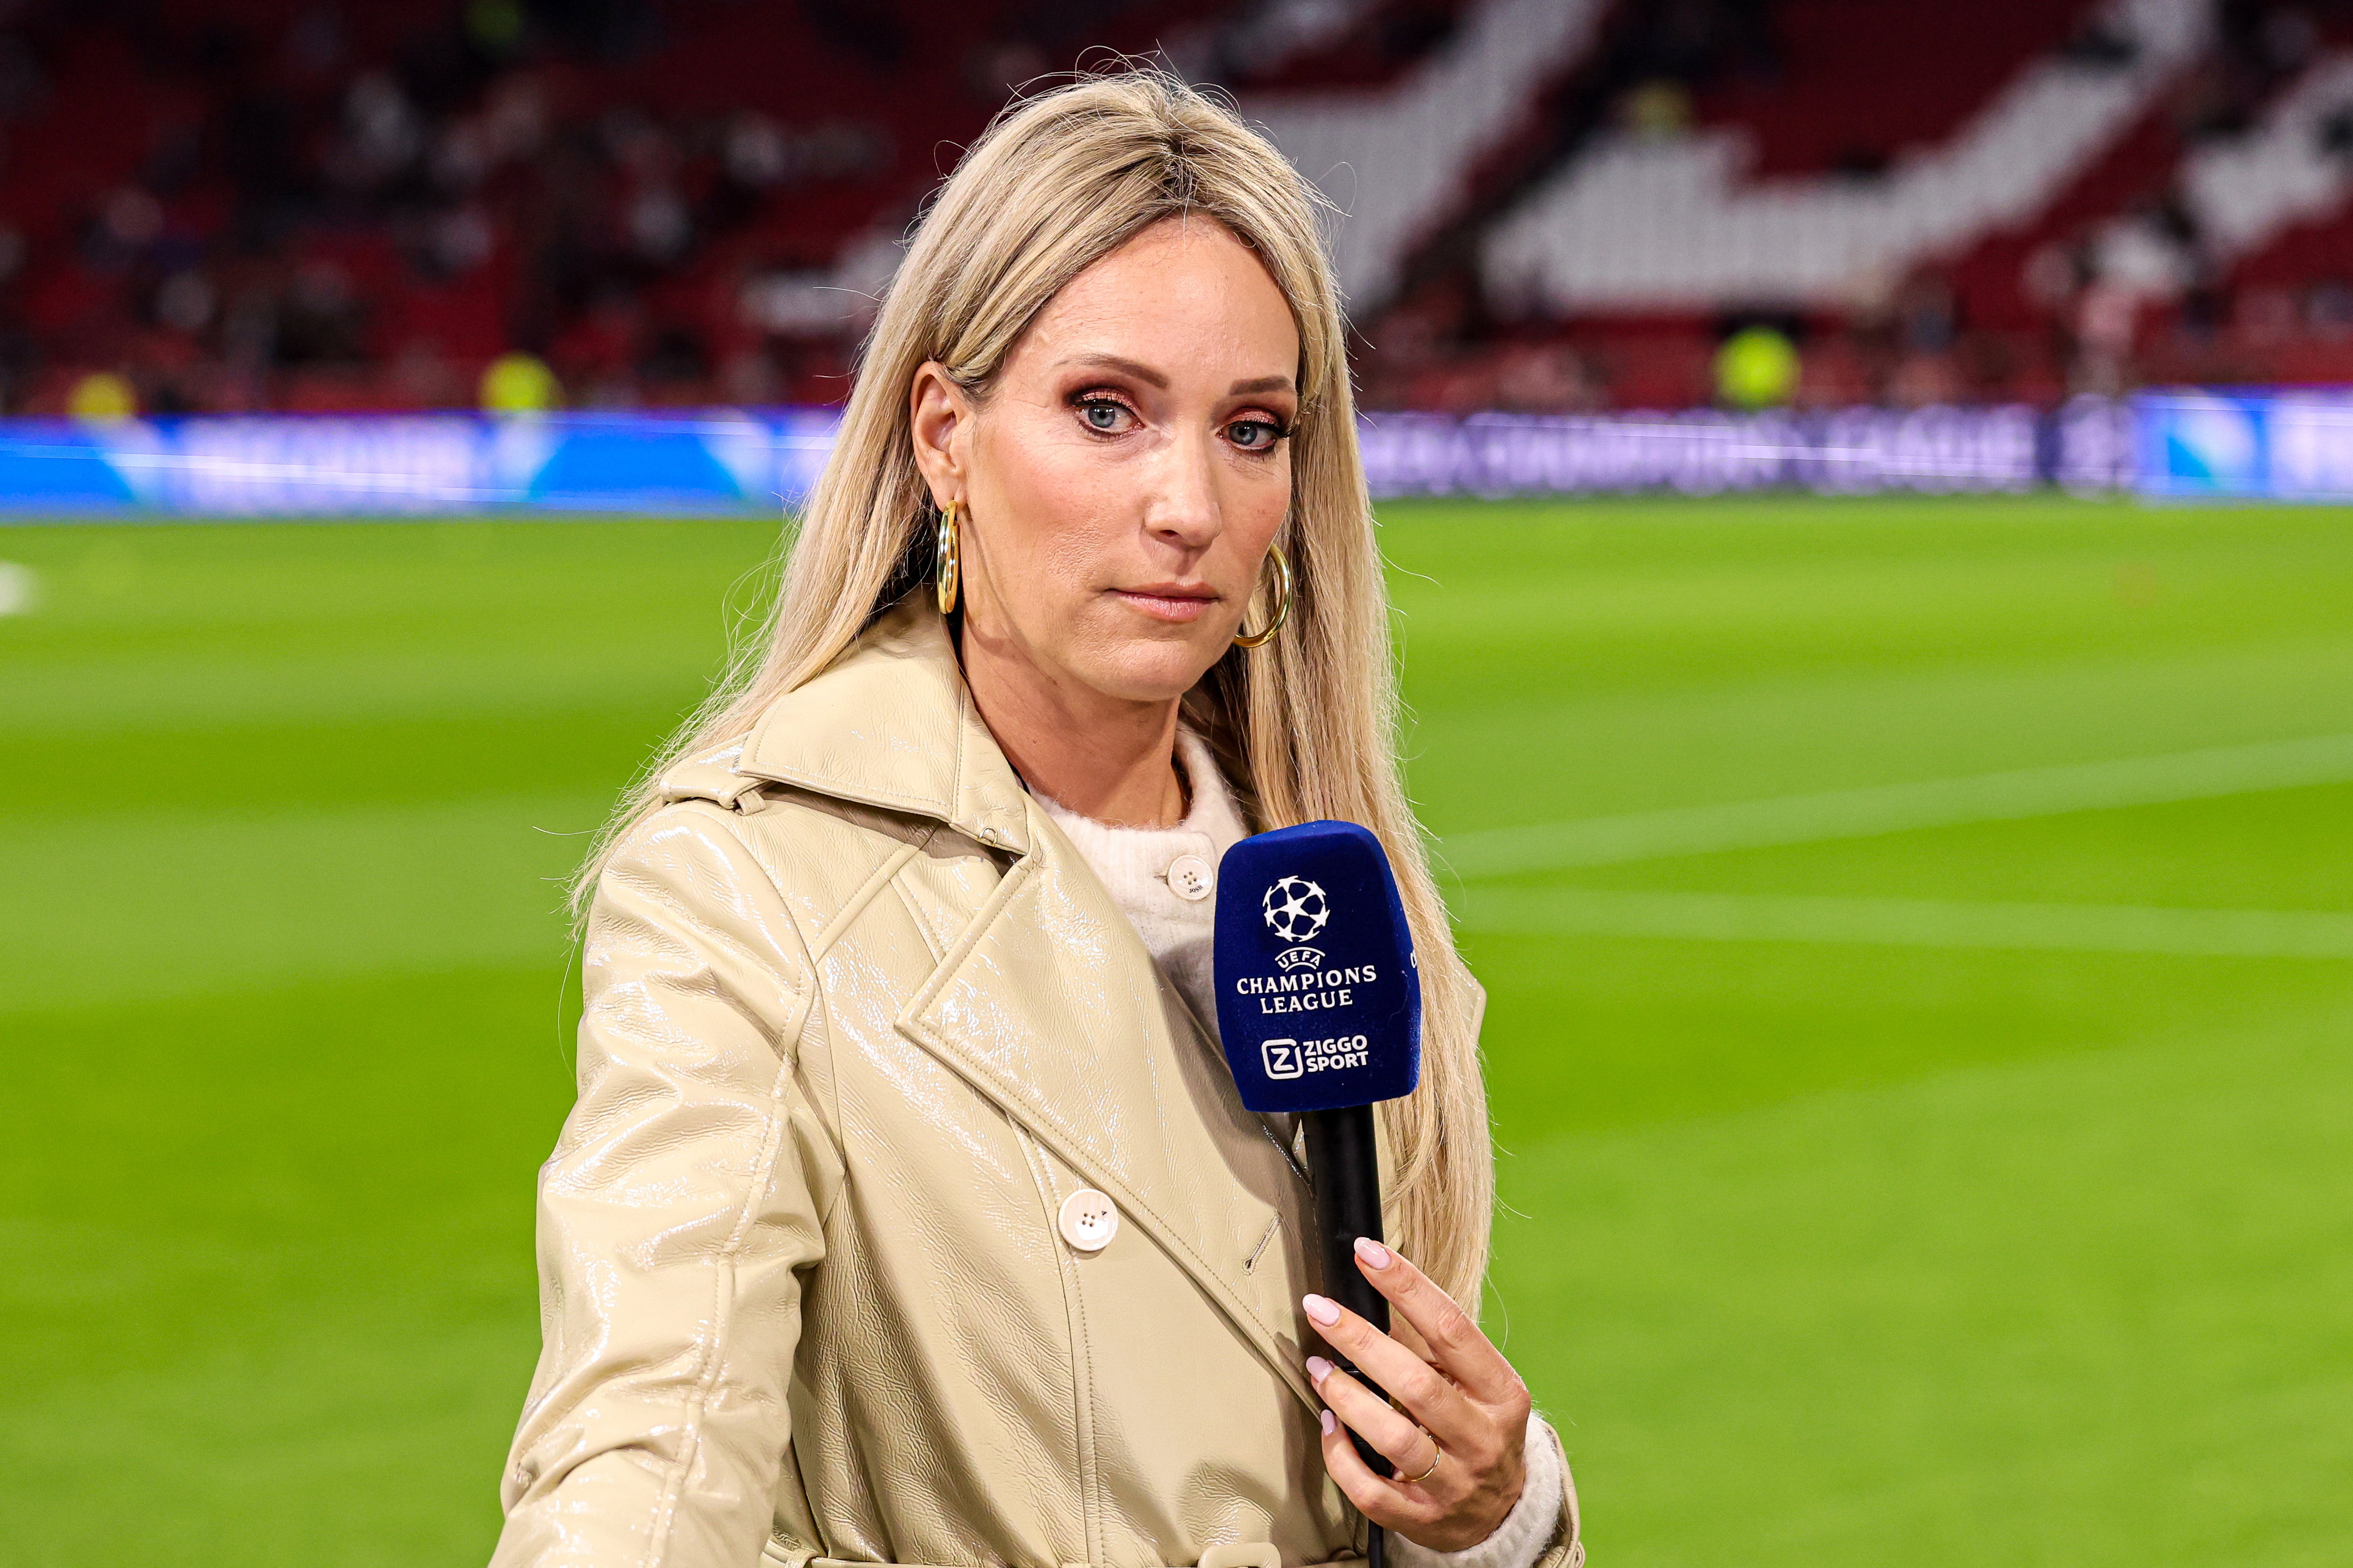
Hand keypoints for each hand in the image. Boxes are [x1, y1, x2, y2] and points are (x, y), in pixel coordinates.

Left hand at [1302, 1238, 1532, 1551]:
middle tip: (1319, 1309)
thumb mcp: (1475, 1385)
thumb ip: (1433, 1347)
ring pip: (1393, 1438)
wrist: (1504, 1513)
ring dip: (1346, 1396)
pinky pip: (1371, 1490)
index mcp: (1502, 1394)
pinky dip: (1340, 1455)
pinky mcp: (1424, 1520)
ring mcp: (1455, 1485)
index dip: (1407, 1286)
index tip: (1367, 1254)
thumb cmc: (1480, 1429)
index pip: (1452, 1329)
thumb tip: (1375, 1293)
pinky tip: (1327, 1424)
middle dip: (1360, 1340)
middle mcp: (1483, 1439)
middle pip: (1416, 1383)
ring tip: (1317, 1367)